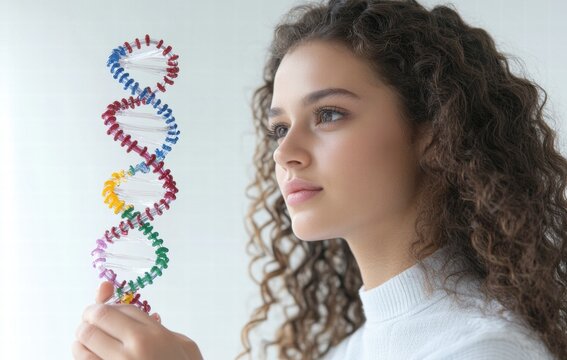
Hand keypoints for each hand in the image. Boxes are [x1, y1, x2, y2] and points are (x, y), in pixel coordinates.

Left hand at [72, 281, 202, 359]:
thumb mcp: (185, 347)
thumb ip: (163, 329)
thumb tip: (148, 315)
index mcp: (154, 336)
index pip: (120, 309)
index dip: (110, 305)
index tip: (107, 309)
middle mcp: (133, 349)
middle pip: (96, 320)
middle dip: (90, 318)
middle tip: (90, 320)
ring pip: (82, 342)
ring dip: (82, 338)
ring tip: (87, 340)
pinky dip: (82, 356)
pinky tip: (89, 355)